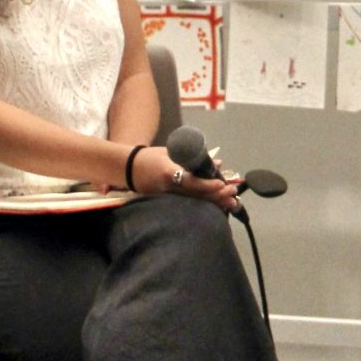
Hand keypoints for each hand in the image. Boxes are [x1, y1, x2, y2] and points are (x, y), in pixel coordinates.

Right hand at [121, 144, 241, 210]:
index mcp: (168, 173)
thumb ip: (194, 158)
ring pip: (194, 204)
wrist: (127, 170)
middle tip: (233, 194)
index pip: (190, 181)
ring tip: (231, 204)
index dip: (207, 185)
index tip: (222, 184)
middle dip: (216, 197)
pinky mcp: (166, 204)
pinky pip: (188, 206)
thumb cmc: (150, 158)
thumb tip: (218, 162)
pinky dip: (204, 206)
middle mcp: (168, 189)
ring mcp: (167, 199)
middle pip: (196, 196)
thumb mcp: (171, 153)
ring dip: (214, 204)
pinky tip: (218, 208)